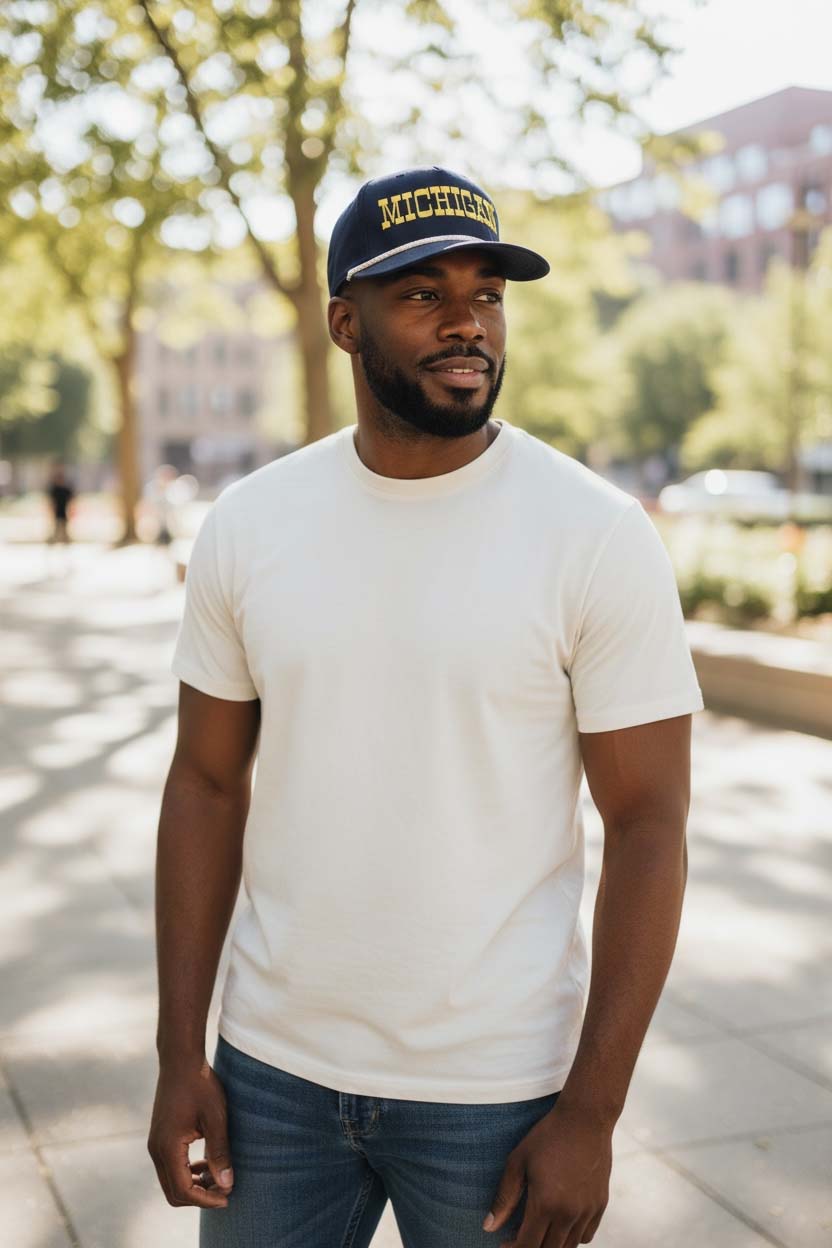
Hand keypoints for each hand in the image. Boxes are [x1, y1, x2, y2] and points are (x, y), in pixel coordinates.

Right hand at [147, 1055, 233, 1208]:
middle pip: (173, 1192)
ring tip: (219, 1176)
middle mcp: (156, 1150)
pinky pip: (170, 1167)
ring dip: (194, 1185)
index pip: (183, 1190)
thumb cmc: (201, 1085)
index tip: (227, 1197)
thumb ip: (220, 1152)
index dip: (206, 1200)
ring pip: (171, 1181)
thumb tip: (227, 1184)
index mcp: (168, 1147)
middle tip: (225, 1190)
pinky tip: (207, 1163)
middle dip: (199, 1197)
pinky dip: (187, 1172)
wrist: (180, 1060)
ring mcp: (155, 1144)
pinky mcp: (159, 1138)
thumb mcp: (216, 1118)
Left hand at [483, 1101, 611, 1246]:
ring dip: (552, 1245)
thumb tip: (489, 1227)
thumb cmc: (549, 1136)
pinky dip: (573, 1238)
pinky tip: (561, 1224)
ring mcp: (588, 1211)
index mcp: (546, 1204)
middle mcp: (569, 1213)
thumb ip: (504, 1198)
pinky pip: (586, 1236)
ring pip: (569, 1247)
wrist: (585, 1119)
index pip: (528, 1246)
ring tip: (539, 1231)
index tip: (505, 1244)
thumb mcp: (518, 1162)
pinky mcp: (601, 1205)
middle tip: (519, 1237)